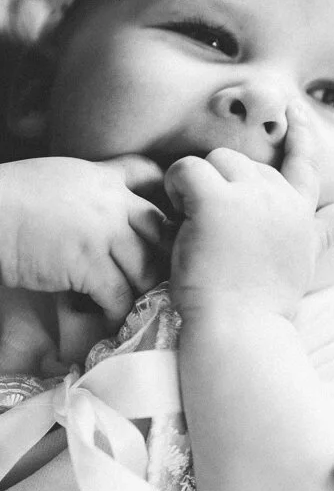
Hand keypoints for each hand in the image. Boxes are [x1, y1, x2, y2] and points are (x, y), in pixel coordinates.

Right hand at [0, 154, 169, 323]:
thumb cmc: (10, 197)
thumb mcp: (57, 178)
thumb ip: (86, 190)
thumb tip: (98, 215)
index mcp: (102, 177)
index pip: (149, 174)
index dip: (158, 196)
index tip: (159, 224)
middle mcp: (112, 203)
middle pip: (160, 229)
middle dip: (161, 254)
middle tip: (154, 276)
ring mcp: (103, 234)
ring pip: (145, 267)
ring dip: (141, 289)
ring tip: (133, 302)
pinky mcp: (89, 265)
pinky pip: (119, 295)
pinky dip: (117, 311)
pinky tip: (110, 316)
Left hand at [164, 106, 333, 317]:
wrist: (242, 329)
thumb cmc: (266, 305)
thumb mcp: (302, 264)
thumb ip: (323, 233)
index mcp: (301, 212)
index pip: (304, 161)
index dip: (301, 133)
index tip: (295, 110)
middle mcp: (280, 196)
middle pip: (242, 161)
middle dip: (221, 186)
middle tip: (210, 229)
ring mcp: (249, 195)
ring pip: (213, 161)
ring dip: (195, 188)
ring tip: (193, 229)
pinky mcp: (215, 201)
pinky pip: (185, 170)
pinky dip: (174, 188)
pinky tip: (177, 218)